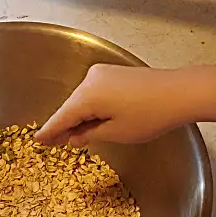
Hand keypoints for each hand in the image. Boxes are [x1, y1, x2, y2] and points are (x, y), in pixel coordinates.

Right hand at [36, 64, 186, 148]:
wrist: (178, 92)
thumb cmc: (149, 115)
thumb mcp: (116, 132)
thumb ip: (90, 134)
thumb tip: (74, 136)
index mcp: (87, 95)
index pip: (61, 116)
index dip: (49, 131)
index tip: (37, 141)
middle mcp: (90, 79)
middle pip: (71, 106)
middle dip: (64, 125)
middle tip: (53, 143)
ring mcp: (102, 73)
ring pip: (83, 99)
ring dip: (79, 116)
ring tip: (74, 137)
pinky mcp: (113, 73)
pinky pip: (94, 92)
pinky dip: (90, 107)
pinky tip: (91, 120)